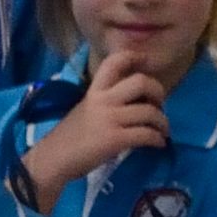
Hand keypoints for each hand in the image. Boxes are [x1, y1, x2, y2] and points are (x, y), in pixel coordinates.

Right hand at [24, 57, 167, 201]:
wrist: (53, 160)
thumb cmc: (68, 138)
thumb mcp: (84, 109)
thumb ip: (105, 102)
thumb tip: (133, 104)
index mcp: (94, 91)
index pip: (114, 62)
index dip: (134, 57)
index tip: (146, 61)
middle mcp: (103, 100)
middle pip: (141, 82)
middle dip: (157, 91)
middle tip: (159, 104)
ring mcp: (110, 119)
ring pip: (150, 111)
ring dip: (162, 122)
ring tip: (162, 130)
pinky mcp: (115, 139)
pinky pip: (147, 134)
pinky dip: (158, 139)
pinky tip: (158, 144)